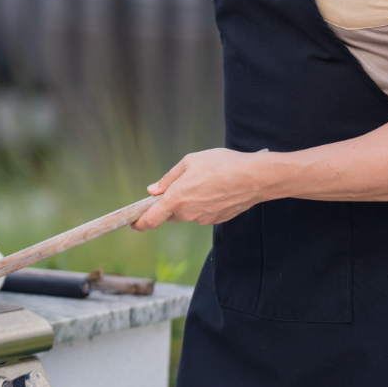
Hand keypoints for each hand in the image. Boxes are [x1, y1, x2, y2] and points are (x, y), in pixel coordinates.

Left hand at [132, 149, 276, 230]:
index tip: (133, 224)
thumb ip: (168, 178)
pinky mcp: (217, 220)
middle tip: (179, 186)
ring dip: (189, 202)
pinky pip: (202, 213)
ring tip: (204, 182)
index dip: (139, 223)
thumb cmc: (221, 165)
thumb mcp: (189, 162)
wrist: (254, 178)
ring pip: (187, 213)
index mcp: (176, 199)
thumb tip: (153, 191)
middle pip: (170, 214)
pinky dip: (204, 204)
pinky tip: (215, 189)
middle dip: (170, 204)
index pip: (151, 219)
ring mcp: (203, 219)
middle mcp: (188, 214)